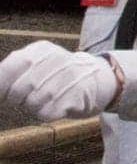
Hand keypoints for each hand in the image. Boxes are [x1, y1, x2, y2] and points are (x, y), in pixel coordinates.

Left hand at [0, 41, 117, 121]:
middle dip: (18, 99)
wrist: (100, 77)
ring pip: (31, 104)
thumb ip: (13, 69)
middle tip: (26, 98)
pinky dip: (46, 113)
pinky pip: (46, 113)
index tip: (2, 94)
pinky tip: (56, 105)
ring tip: (45, 99)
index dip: (2, 85)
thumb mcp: (39, 61)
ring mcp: (68, 77)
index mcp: (41, 50)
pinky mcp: (77, 96)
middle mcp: (55, 60)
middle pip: (17, 91)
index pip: (9, 68)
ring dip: (33, 107)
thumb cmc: (60, 73)